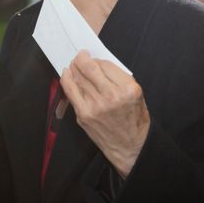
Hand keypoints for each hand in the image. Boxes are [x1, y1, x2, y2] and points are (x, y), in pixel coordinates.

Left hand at [61, 51, 149, 178]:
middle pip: (89, 68)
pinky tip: (66, 73)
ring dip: (74, 67)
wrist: (130, 146)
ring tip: (74, 64)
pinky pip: (70, 91)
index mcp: (128, 89)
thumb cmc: (134, 119)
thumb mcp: (137, 93)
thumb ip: (119, 77)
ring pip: (78, 77)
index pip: (105, 64)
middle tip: (80, 55)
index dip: (96, 58)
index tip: (92, 56)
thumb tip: (97, 62)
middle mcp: (111, 96)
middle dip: (81, 58)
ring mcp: (95, 106)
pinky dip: (66, 79)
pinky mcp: (84, 114)